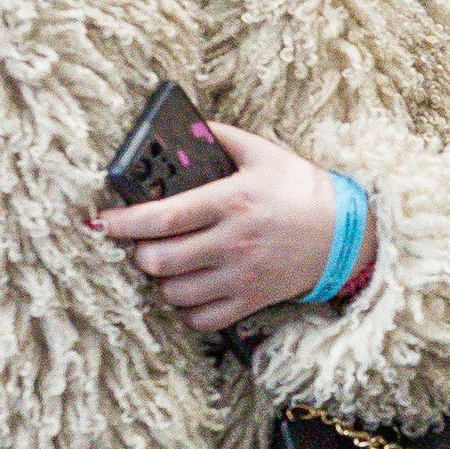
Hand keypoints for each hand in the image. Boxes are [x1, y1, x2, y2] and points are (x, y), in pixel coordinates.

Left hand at [91, 122, 349, 333]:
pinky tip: (190, 290)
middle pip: (159, 261)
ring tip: (168, 265)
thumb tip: (184, 129)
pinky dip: (186, 309)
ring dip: (161, 281)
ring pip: (175, 293)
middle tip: (142, 243)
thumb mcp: (264, 153)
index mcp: (231, 201)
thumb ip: (220, 138)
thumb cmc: (303, 189)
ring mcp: (242, 277)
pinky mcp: (252, 301)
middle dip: (139, 253)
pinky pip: (201, 319)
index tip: (100, 222)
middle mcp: (233, 243)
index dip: (123, 222)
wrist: (349, 233)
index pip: (162, 217)